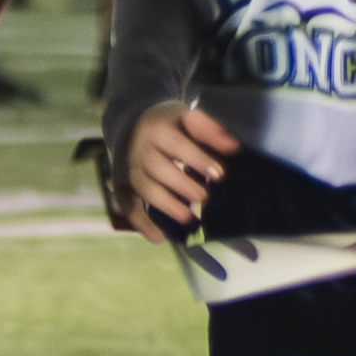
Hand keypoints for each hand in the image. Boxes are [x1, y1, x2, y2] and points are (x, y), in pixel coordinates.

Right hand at [125, 101, 237, 241]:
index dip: (197, 159)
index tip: (220, 174)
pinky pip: (128, 205)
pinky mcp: (121, 186)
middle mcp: (139, 148)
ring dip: (166, 205)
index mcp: (157, 128)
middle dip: (182, 185)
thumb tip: (234, 147)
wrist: (130, 125)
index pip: (177, 144)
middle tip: (205, 198)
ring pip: (144, 188)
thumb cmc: (169, 125)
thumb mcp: (185, 117)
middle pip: (157, 168)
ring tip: (189, 218)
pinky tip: (159, 238)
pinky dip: (142, 223)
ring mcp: (128, 169)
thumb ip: (209, 129)